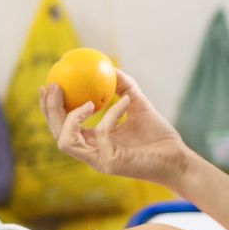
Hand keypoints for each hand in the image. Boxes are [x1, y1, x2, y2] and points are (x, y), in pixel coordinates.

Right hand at [40, 71, 191, 187]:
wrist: (179, 159)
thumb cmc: (160, 137)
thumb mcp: (138, 105)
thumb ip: (124, 88)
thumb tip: (110, 66)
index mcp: (93, 142)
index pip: (62, 126)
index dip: (50, 107)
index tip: (50, 84)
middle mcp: (91, 153)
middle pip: (57, 134)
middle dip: (50, 110)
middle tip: (54, 86)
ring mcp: (99, 160)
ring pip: (66, 140)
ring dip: (70, 117)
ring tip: (87, 100)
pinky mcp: (111, 163)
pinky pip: (103, 132)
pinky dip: (112, 113)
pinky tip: (126, 101)